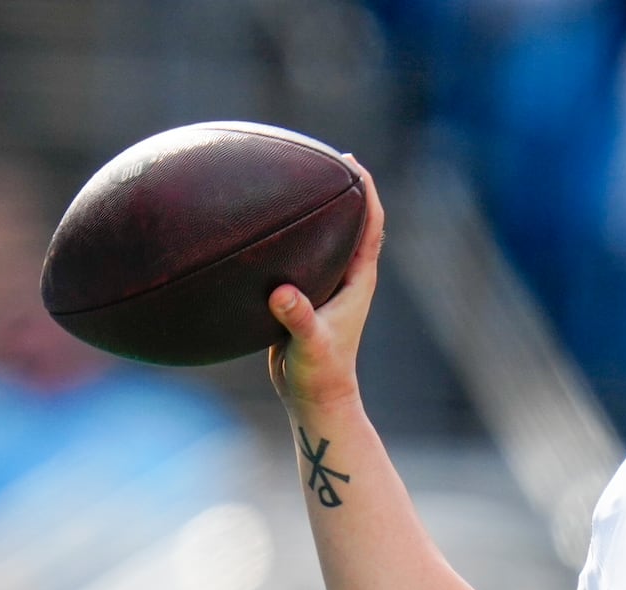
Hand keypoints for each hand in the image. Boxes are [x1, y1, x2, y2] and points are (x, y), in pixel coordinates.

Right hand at [268, 155, 385, 411]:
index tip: (352, 162)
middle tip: (320, 155)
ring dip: (312, 212)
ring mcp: (325, 287)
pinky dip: (282, 239)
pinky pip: (296, 258)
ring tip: (286, 180)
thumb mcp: (309, 345)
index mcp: (357, 280)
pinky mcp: (303, 298)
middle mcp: (346, 278)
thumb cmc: (320, 374)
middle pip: (351, 222)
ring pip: (323, 239)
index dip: (367, 191)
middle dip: (340, 189)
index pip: (371, 225)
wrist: (314, 399)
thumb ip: (298, 318)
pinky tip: (254, 230)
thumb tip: (281, 293)